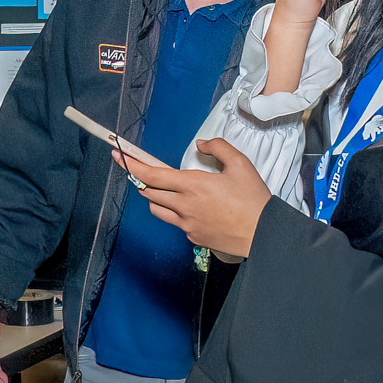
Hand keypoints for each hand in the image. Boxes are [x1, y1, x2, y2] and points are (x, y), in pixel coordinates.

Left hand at [119, 139, 271, 258]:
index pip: (152, 175)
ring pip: (158, 210)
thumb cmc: (254, 200)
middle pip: (149, 192)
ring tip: (172, 191)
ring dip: (157, 198)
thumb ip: (218, 147)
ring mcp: (187, 225)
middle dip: (143, 180)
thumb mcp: (240, 164)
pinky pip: (176, 223)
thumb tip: (201, 144)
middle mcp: (185, 206)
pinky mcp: (194, 238)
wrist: (264, 235)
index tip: (118, 156)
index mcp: (193, 185)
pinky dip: (178, 213)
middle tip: (146, 171)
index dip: (131, 164)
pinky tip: (195, 209)